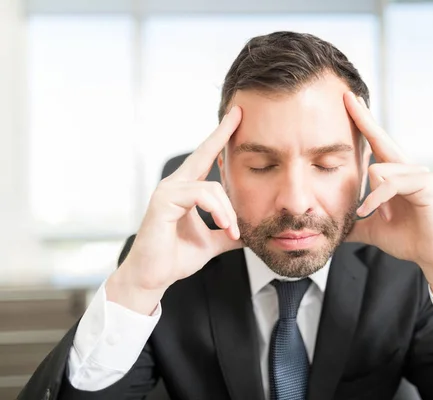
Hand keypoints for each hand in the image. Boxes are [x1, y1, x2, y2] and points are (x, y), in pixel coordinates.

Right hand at [107, 106, 243, 313]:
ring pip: (212, 187)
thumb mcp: (211, 243)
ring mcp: (167, 190)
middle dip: (222, 133)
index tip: (236, 119)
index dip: (220, 138)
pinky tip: (225, 226)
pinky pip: (202, 196)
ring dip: (229, 211)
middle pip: (203, 152)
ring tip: (234, 232)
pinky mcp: (163, 201)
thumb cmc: (175, 258)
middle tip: (239, 113)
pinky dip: (219, 211)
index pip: (206, 159)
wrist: (153, 278)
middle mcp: (175, 185)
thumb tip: (250, 233)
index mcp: (185, 190)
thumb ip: (227, 232)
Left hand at [343, 93, 432, 301]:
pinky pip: (390, 183)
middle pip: (381, 139)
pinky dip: (376, 200)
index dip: (362, 123)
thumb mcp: (371, 229)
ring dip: (370, 197)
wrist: (431, 256)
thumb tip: (333, 226)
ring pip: (379, 169)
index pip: (376, 143)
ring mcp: (419, 173)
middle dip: (362, 118)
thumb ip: (354, 222)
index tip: (349, 102)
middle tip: (345, 96)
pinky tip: (373, 213)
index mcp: (395, 174)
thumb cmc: (407, 239)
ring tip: (375, 215)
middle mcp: (408, 168)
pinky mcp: (426, 184)